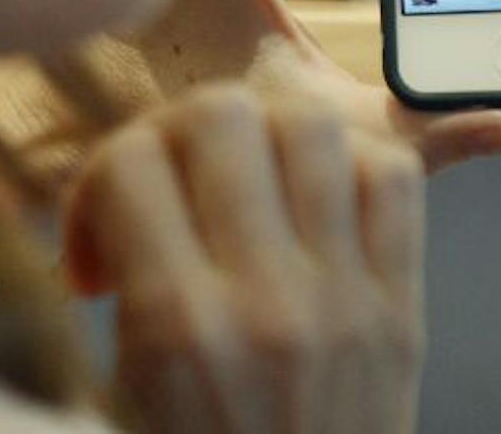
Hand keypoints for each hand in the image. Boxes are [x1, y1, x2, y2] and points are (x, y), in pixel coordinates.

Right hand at [64, 85, 423, 433]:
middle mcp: (267, 301)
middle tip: (172, 188)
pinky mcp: (402, 308)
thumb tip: (126, 177)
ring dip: (263, 137)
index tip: (100, 237)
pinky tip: (311, 207)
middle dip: (176, 134)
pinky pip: (392, 176)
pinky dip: (348, 168)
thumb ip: (130, 272)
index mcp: (178, 328)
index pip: (130, 161)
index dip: (98, 178)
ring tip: (244, 184)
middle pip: (219, 115)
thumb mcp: (133, 385)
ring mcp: (346, 299)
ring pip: (311, 126)